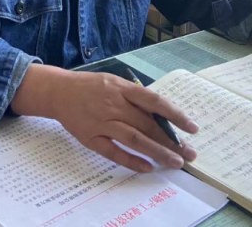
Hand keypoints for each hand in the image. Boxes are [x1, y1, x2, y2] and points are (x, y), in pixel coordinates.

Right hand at [11, 65, 197, 172]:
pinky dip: (131, 161)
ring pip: (134, 139)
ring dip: (157, 152)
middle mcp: (114, 105)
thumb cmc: (91, 87)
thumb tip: (162, 116)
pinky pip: (113, 152)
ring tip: (175, 162)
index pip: (154, 101)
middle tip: (190, 154)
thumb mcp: (115, 83)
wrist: (58, 91)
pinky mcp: (91, 138)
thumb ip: (135, 98)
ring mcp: (102, 123)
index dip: (175, 115)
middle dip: (171, 140)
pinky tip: (147, 168)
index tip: (192, 128)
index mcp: (122, 89)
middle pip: (147, 125)